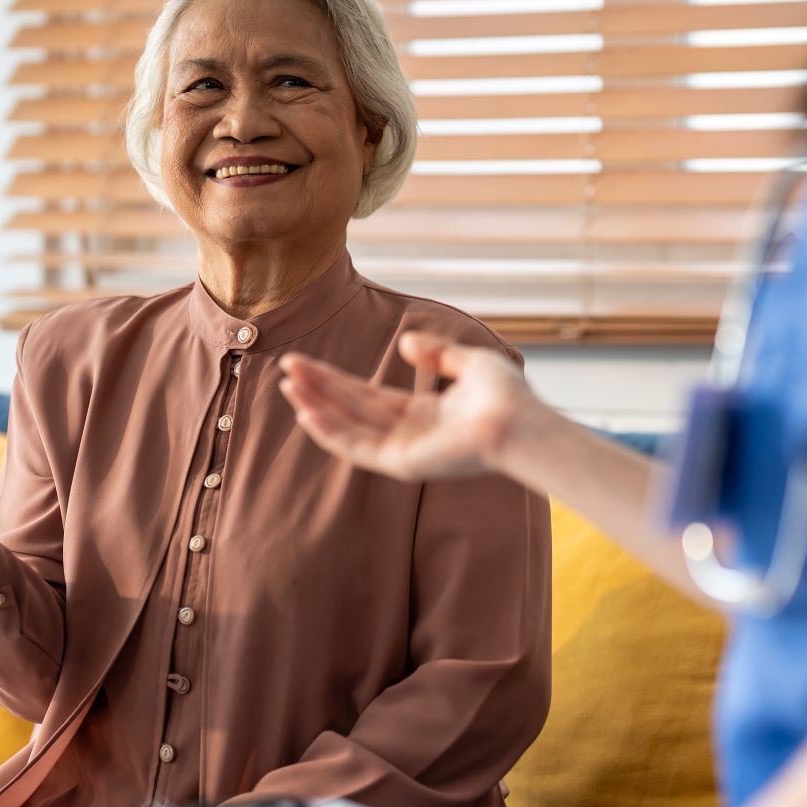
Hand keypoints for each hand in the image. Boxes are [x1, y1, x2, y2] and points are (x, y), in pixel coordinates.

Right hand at [279, 332, 538, 481]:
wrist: (521, 423)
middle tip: (285, 367)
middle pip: (351, 409)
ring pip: (348, 427)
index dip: (336, 380)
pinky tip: (308, 412)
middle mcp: (408, 434)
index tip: (306, 362)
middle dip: (318, 388)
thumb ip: (437, 354)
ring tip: (288, 385)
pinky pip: (358, 448)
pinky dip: (331, 431)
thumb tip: (404, 342)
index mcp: (423, 414)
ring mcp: (403, 451)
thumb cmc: (507, 397)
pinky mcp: (402, 463)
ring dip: (316, 406)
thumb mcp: (469, 363)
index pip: (367, 396)